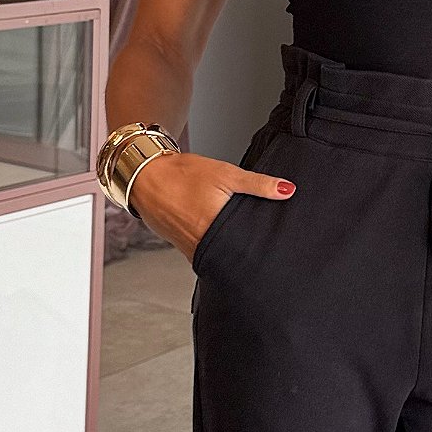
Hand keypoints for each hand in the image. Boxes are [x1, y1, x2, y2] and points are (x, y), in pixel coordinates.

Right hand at [126, 150, 293, 261]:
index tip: (275, 246)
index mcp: (215, 229)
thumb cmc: (182, 175)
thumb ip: (258, 184)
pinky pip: (206, 254)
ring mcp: (191, 250)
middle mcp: (202, 246)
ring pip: (220, 257)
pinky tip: (222, 238)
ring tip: (244, 242)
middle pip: (235, 256)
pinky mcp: (183, 248)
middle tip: (264, 246)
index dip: (262, 249)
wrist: (144, 176)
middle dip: (249, 253)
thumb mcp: (226, 174)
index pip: (247, 250)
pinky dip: (216, 248)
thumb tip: (287, 190)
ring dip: (231, 252)